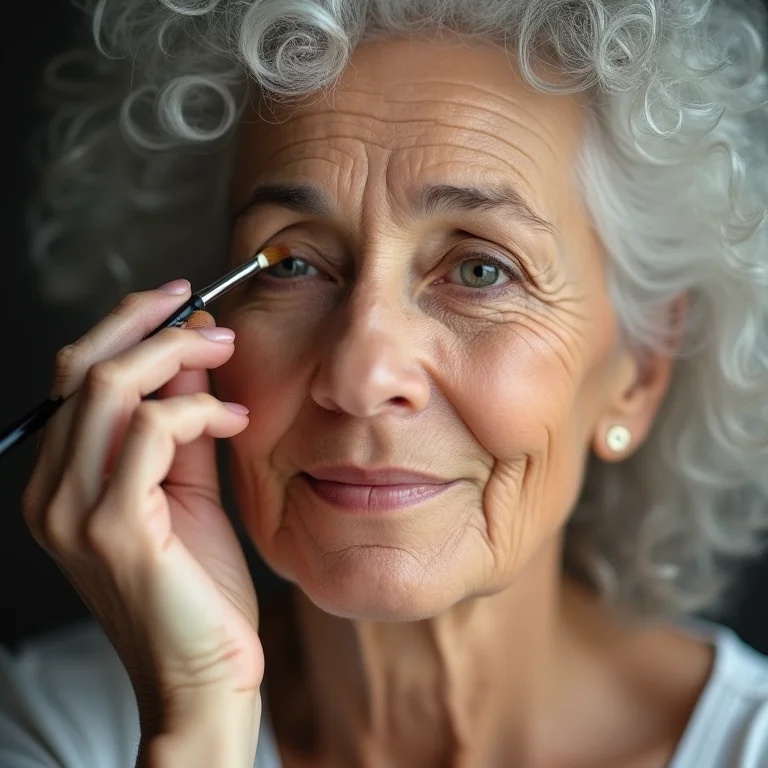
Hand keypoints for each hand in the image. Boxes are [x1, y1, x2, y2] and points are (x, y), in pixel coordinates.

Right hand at [21, 281, 262, 755]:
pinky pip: (149, 432)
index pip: (76, 379)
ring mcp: (73, 511)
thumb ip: (183, 425)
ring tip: (224, 351)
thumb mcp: (188, 489)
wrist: (204, 675)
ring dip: (175, 355)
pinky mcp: (112, 528)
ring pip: (107, 389)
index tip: (182, 304)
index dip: (127, 328)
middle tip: (203, 309)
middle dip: (146, 324)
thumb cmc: (198, 587)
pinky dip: (197, 410)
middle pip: (81, 370)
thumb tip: (193, 357)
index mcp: (63, 482)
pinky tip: (234, 420)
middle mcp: (51, 492)